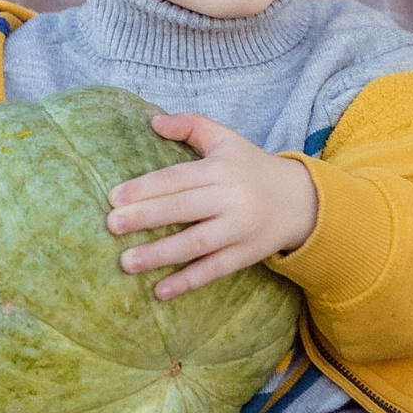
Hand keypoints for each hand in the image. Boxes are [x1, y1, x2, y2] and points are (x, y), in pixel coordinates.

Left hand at [107, 113, 319, 299]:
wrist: (300, 200)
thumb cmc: (251, 167)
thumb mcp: (226, 139)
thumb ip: (191, 125)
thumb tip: (153, 122)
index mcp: (220, 169)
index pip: (176, 179)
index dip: (144, 188)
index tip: (113, 198)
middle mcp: (229, 199)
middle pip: (183, 209)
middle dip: (145, 218)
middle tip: (112, 226)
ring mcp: (238, 230)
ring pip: (195, 243)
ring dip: (160, 254)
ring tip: (127, 262)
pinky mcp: (245, 255)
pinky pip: (213, 270)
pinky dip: (187, 281)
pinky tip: (160, 291)